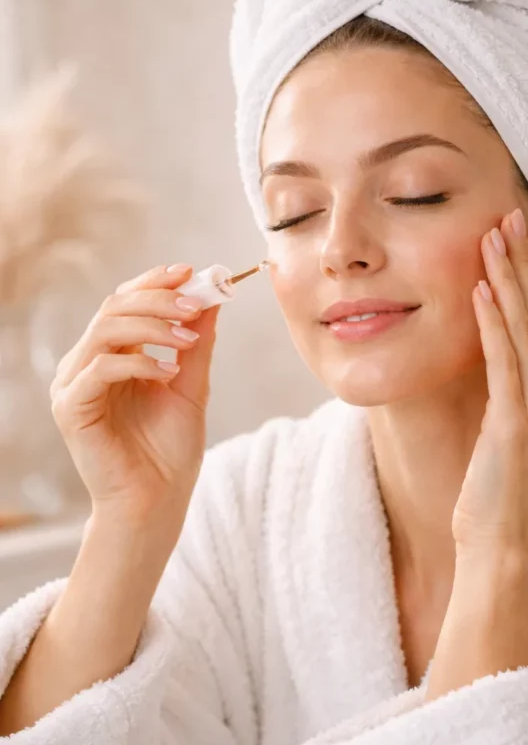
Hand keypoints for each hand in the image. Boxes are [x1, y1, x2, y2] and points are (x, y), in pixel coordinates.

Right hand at [49, 264, 219, 533]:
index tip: (189, 271)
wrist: (158, 500)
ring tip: (189, 340)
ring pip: (106, 330)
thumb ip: (196, 344)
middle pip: (115, 308)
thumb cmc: (170, 449)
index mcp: (115, 355)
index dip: (154, 283)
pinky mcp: (71, 407)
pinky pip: (100, 368)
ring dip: (153, 327)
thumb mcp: (191, 385)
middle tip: (197, 303)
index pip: (126, 303)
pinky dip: (139, 363)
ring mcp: (76, 384)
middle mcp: (89, 363)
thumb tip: (212, 300)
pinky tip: (169, 372)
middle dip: (159, 299)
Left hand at [452, 209, 527, 559]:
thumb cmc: (502, 490)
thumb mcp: (516, 431)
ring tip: (493, 238)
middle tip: (510, 218)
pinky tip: (479, 290)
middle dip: (526, 264)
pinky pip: (504, 363)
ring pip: (526, 331)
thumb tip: (496, 348)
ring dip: (508, 281)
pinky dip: (492, 324)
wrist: (503, 547)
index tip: (522, 240)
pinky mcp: (516, 425)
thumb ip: (516, 389)